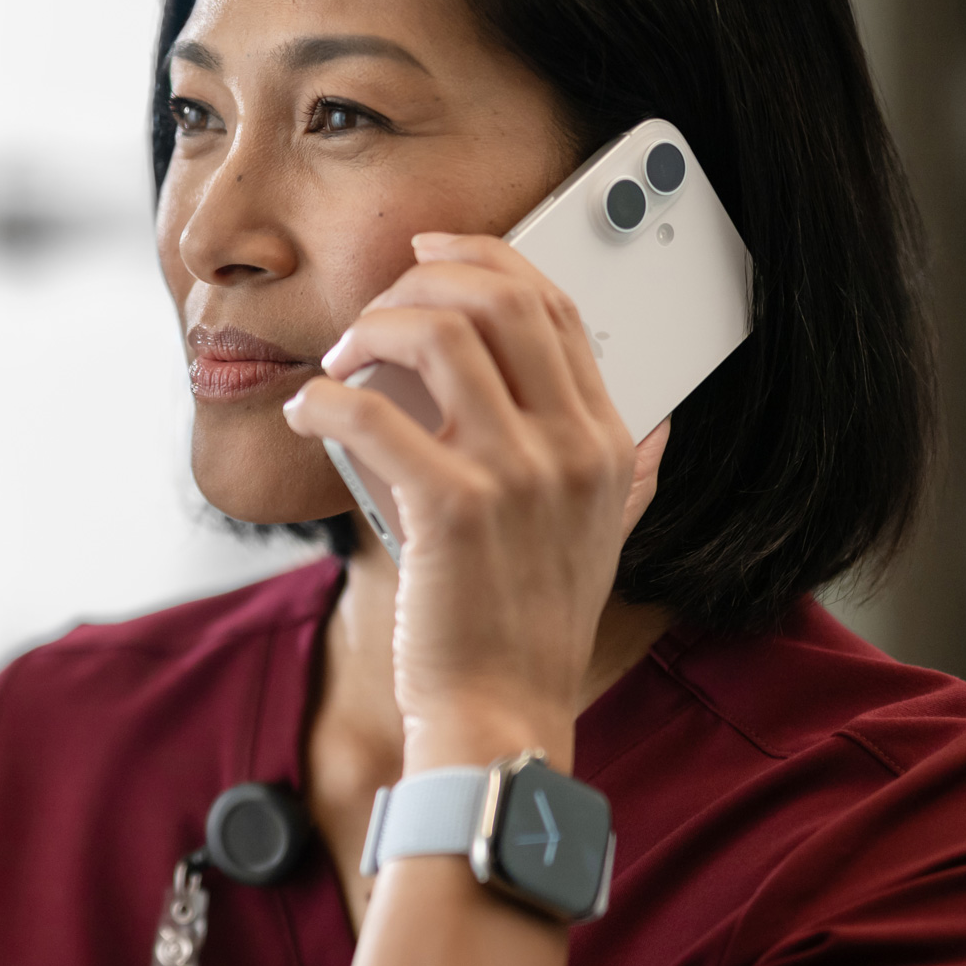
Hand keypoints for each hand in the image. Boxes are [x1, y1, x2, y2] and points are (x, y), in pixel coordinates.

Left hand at [282, 232, 663, 770]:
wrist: (503, 713)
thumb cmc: (529, 627)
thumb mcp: (604, 538)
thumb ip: (629, 475)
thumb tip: (656, 424)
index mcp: (609, 442)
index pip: (556, 306)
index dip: (488, 258)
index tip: (431, 252)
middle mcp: (574, 448)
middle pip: (500, 300)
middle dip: (421, 280)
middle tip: (372, 312)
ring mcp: (518, 476)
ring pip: (438, 333)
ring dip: (370, 329)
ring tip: (339, 363)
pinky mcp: (453, 510)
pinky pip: (372, 413)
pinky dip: (325, 400)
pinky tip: (308, 412)